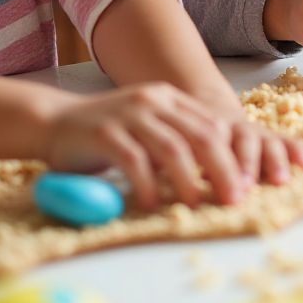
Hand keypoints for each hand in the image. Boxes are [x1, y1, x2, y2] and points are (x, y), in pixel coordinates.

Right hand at [42, 82, 302, 210]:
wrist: (54, 122)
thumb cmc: (109, 134)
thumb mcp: (151, 129)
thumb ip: (179, 140)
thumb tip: (219, 174)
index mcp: (171, 98)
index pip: (215, 125)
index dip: (235, 155)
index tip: (248, 184)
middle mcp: (155, 100)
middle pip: (202, 135)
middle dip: (222, 169)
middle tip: (234, 198)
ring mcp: (129, 114)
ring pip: (172, 147)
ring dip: (188, 180)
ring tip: (196, 205)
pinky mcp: (104, 132)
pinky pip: (133, 160)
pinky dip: (148, 184)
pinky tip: (153, 204)